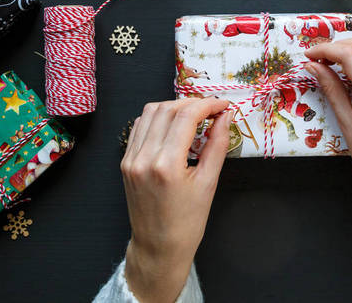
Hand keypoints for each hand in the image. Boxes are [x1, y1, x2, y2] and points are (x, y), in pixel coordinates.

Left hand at [121, 98, 232, 301]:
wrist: (158, 248)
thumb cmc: (186, 223)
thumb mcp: (209, 183)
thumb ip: (217, 144)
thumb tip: (225, 117)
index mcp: (166, 165)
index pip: (186, 116)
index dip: (207, 105)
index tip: (223, 105)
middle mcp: (143, 158)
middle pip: (167, 109)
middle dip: (192, 103)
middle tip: (212, 110)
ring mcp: (131, 159)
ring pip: (150, 112)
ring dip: (174, 107)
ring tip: (194, 116)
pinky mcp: (126, 161)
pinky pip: (139, 127)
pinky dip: (157, 119)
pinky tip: (173, 126)